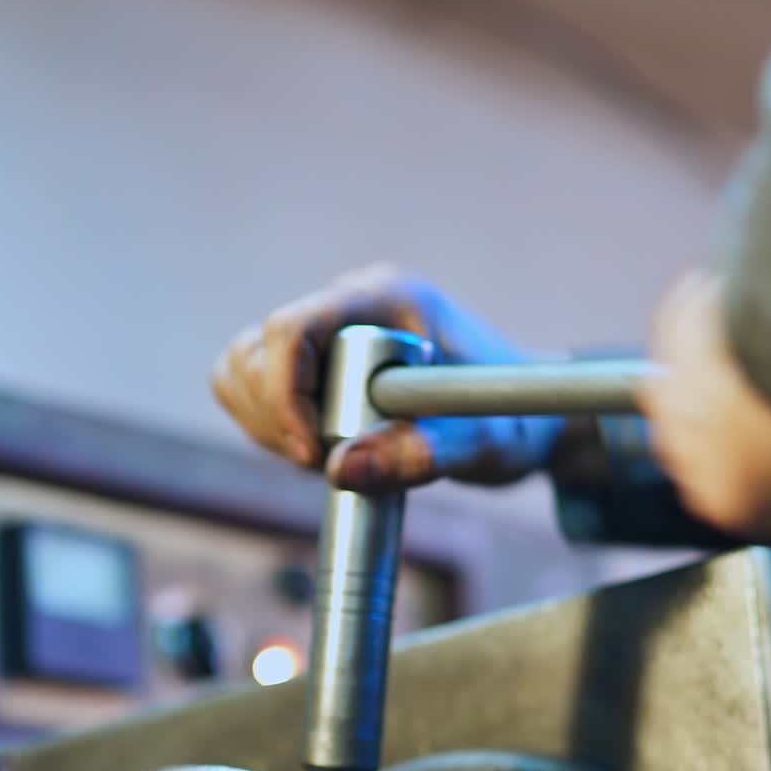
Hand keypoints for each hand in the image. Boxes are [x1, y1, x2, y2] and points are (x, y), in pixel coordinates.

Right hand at [212, 264, 564, 492]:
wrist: (528, 415)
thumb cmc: (516, 418)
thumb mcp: (481, 444)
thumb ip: (421, 455)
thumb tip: (340, 471)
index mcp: (386, 299)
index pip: (291, 329)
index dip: (283, 395)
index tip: (312, 456)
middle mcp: (349, 305)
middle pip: (256, 353)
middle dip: (276, 420)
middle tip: (328, 465)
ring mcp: (329, 333)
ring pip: (242, 370)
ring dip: (265, 426)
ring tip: (326, 460)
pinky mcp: (318, 365)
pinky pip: (253, 390)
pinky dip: (266, 428)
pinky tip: (313, 453)